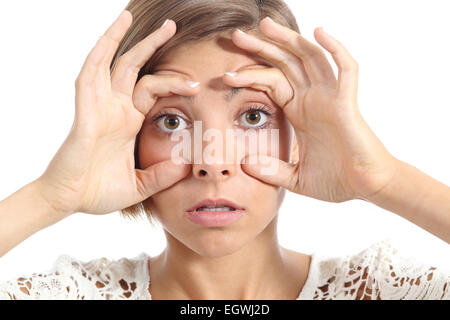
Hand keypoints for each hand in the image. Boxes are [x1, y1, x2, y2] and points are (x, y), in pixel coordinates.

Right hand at [37, 12, 197, 214]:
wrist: (71, 201)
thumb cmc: (100, 192)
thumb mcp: (141, 184)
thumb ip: (163, 175)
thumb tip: (187, 165)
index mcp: (128, 122)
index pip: (152, 90)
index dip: (173, 82)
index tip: (196, 84)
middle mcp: (115, 109)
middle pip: (134, 67)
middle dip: (151, 45)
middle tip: (171, 26)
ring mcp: (100, 108)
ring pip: (111, 64)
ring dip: (120, 38)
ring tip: (130, 16)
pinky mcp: (86, 112)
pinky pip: (90, 77)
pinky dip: (99, 56)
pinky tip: (110, 37)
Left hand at [224, 18, 397, 202]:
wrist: (366, 189)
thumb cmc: (337, 181)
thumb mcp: (295, 177)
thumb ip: (271, 171)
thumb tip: (245, 164)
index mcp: (299, 112)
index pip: (271, 82)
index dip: (249, 75)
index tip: (225, 75)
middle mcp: (313, 99)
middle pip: (285, 63)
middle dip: (262, 47)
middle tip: (236, 35)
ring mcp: (330, 98)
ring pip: (309, 58)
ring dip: (289, 40)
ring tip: (265, 25)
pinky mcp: (347, 103)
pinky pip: (345, 69)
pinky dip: (335, 49)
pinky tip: (320, 32)